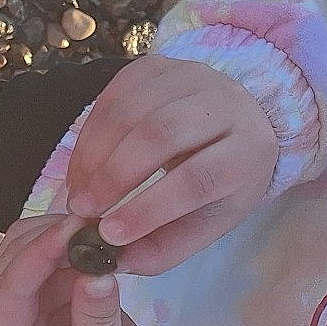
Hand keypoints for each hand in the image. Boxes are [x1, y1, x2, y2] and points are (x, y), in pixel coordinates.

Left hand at [0, 213, 169, 325]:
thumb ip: (97, 324)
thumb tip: (98, 271)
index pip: (7, 293)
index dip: (36, 256)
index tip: (73, 229)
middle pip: (10, 261)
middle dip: (49, 236)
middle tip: (96, 219)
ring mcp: (24, 307)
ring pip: (28, 248)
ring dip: (61, 232)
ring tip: (103, 225)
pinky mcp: (51, 295)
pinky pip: (55, 253)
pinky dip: (76, 240)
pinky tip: (104, 236)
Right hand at [65, 57, 279, 275]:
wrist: (242, 120)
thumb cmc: (224, 179)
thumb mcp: (209, 220)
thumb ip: (167, 245)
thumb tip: (116, 261)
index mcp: (248, 151)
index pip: (196, 178)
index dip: (150, 207)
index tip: (108, 233)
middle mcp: (225, 105)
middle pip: (160, 135)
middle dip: (114, 176)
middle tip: (83, 209)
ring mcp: (191, 76)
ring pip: (131, 111)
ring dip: (94, 155)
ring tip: (78, 191)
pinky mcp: (158, 64)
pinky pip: (113, 93)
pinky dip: (91, 132)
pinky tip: (84, 163)